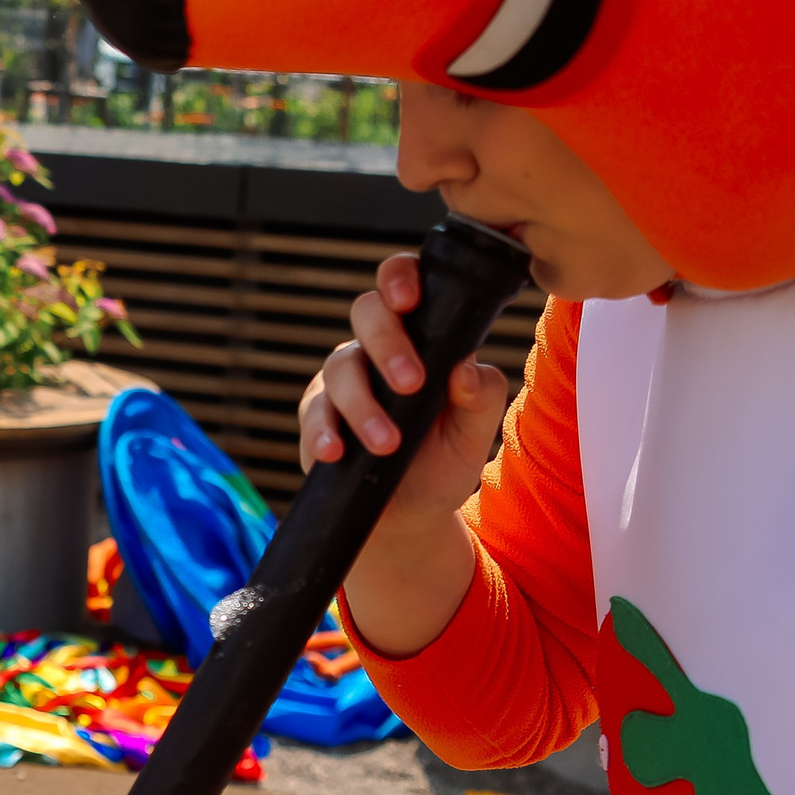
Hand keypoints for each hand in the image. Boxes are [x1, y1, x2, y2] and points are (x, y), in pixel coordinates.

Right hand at [296, 252, 507, 524]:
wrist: (410, 515)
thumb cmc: (444, 461)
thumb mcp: (475, 433)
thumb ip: (481, 397)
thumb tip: (465, 369)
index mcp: (418, 338)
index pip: (404, 287)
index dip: (400, 279)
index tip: (411, 301)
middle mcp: (374, 350)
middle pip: (366, 313)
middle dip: (387, 343)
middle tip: (411, 384)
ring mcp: (340, 382)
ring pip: (340, 367)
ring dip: (364, 405)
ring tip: (387, 444)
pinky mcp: (315, 419)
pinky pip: (312, 414)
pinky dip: (323, 432)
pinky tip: (336, 451)